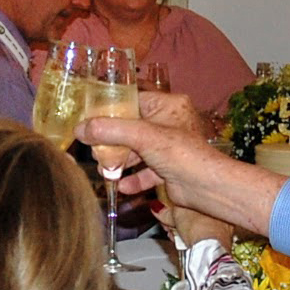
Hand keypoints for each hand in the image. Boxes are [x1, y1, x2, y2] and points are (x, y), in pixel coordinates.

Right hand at [81, 96, 282, 239]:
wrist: (208, 188)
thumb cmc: (183, 154)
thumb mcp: (142, 136)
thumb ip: (110, 131)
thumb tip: (81, 129)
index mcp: (167, 105)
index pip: (132, 101)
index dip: (110, 111)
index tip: (89, 120)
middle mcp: (168, 123)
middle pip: (130, 128)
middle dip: (112, 142)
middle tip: (95, 151)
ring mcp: (168, 146)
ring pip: (136, 150)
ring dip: (120, 162)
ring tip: (105, 171)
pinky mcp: (168, 168)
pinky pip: (145, 171)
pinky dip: (133, 178)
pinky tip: (121, 186)